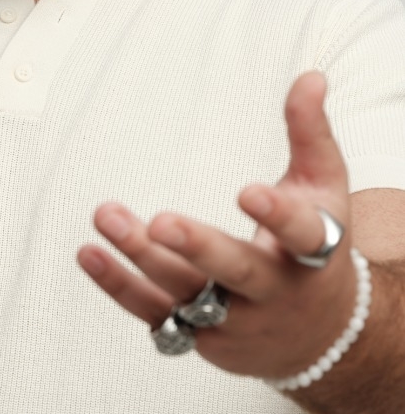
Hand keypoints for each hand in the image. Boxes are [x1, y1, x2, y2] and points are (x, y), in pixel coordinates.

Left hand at [77, 72, 357, 379]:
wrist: (321, 336)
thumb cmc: (314, 249)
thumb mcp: (324, 190)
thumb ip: (310, 133)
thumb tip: (310, 75)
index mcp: (312, 253)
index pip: (301, 235)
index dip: (276, 217)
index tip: (248, 192)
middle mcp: (273, 293)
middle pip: (234, 272)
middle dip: (196, 248)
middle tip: (160, 221)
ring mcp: (234, 321)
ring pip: (186, 293)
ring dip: (142, 257)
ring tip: (106, 216)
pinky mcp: (201, 338)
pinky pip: (156, 315)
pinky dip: (119, 286)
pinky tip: (89, 253)